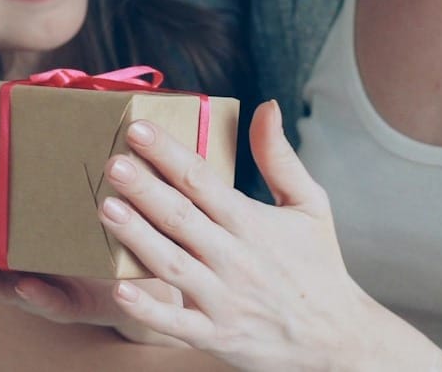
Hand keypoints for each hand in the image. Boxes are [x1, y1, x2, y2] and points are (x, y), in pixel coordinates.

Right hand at [0, 152, 183, 343]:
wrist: (155, 275)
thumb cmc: (121, 222)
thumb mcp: (99, 180)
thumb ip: (87, 146)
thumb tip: (84, 90)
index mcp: (25, 219)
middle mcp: (23, 253)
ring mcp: (43, 281)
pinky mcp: (76, 303)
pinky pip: (55, 301)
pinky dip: (41, 294)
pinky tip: (27, 283)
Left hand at [98, 101, 441, 371]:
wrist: (335, 336)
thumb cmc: (318, 264)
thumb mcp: (311, 204)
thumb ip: (280, 157)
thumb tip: (266, 106)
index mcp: (253, 223)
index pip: (203, 180)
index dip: (168, 154)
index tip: (138, 129)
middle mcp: (235, 258)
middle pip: (181, 217)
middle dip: (144, 188)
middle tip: (112, 163)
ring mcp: (223, 299)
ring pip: (171, 264)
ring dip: (137, 236)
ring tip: (106, 207)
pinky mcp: (215, 335)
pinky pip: (176, 322)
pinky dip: (149, 309)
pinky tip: (120, 290)